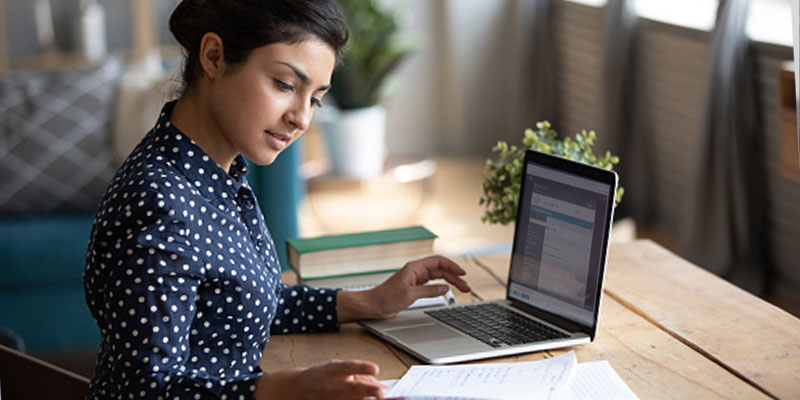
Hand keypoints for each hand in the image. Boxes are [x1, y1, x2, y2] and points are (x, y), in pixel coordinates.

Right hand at [256, 360, 385, 399]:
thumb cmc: (322, 377)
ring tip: (382, 398)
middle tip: (381, 393)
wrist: (297, 388)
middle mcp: (331, 385)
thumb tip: (385, 388)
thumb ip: (362, 376)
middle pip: (352, 389)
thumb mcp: (339, 370)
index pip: (348, 367)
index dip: (361, 368)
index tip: (375, 368)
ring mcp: (330, 399)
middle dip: (367, 391)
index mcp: (332, 370)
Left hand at [342, 255, 470, 320]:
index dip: (452, 266)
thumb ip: (429, 291)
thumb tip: (445, 288)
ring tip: (462, 289)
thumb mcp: (410, 295)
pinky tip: (448, 292)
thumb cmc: (386, 298)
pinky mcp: (414, 288)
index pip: (438, 262)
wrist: (373, 305)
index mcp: (414, 268)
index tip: (462, 274)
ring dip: (450, 282)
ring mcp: (416, 280)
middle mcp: (416, 271)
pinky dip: (441, 288)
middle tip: (466, 286)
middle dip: (454, 277)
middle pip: (440, 270)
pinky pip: (432, 285)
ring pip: (438, 278)